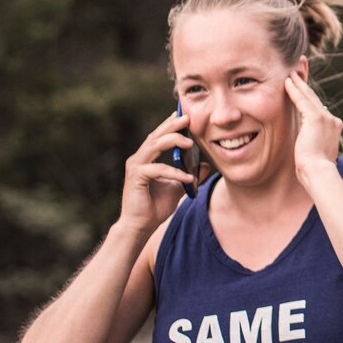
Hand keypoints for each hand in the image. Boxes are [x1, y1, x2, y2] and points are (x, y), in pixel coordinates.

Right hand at [116, 110, 197, 234]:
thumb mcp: (178, 188)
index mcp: (146, 158)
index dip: (170, 125)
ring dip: (173, 141)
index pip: (159, 136)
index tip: (184, 116)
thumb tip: (207, 166)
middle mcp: (138, 158)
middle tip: (188, 118)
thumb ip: (190, 176)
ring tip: (190, 143)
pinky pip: (158, 169)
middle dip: (172, 125)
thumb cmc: (154, 207)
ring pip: (154, 146)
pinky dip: (174, 172)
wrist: (140, 226)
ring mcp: (135, 166)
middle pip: (156, 136)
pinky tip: (188, 177)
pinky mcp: (136, 177)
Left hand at [284, 74, 341, 186]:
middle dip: (305, 84)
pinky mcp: (316, 118)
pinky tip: (286, 82)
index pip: (318, 108)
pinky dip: (294, 90)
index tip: (303, 88)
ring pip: (309, 96)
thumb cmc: (315, 170)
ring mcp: (326, 118)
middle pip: (315, 98)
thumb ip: (313, 142)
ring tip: (290, 72)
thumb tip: (307, 142)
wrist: (320, 173)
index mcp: (333, 128)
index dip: (309, 97)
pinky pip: (302, 100)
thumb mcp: (316, 152)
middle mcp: (332, 120)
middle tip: (297, 70)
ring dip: (298, 83)